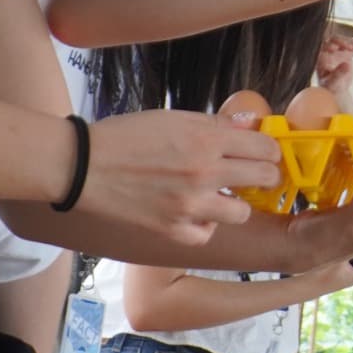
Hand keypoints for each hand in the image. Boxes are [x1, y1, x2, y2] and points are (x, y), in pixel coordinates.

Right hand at [74, 110, 284, 244]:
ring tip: (221, 197)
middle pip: (264, 178)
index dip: (271, 151)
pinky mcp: (173, 230)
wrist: (82, 167)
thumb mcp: (172, 118)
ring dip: (235, 204)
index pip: (265, 148)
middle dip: (265, 176)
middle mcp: (204, 172)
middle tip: (255, 176)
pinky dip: (203, 225)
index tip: (267, 155)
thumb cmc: (124, 137)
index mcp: (206, 139)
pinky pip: (206, 233)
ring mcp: (190, 205)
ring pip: (242, 212)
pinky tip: (193, 213)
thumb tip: (250, 124)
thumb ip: (215, 124)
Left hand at [316, 32, 352, 96]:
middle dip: (343, 42)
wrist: (338, 89)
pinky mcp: (345, 52)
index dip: (328, 45)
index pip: (323, 47)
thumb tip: (346, 64)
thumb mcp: (334, 83)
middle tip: (352, 48)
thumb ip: (338, 74)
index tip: (335, 48)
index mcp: (320, 58)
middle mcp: (327, 51)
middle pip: (334, 40)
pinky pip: (352, 44)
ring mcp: (337, 50)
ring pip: (345, 41)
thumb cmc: (331, 87)